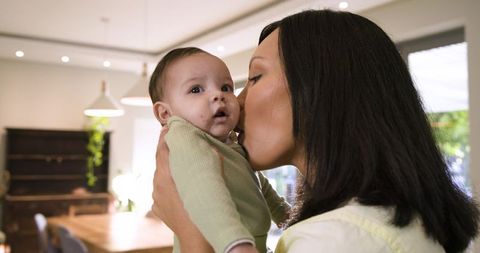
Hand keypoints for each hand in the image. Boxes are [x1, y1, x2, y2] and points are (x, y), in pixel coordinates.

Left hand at [150, 127, 213, 252]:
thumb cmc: (205, 209)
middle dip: (167, 147)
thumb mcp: (210, 181)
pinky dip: (168, 182)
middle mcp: (158, 183)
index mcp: (167, 174)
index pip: (163, 147)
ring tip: (179, 160)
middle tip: (174, 136)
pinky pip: (161, 189)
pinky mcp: (158, 207)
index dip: (166, 135)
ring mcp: (156, 196)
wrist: (197, 238)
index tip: (170, 126)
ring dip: (169, 166)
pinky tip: (178, 182)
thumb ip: (209, 161)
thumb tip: (210, 147)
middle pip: (160, 159)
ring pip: (161, 174)